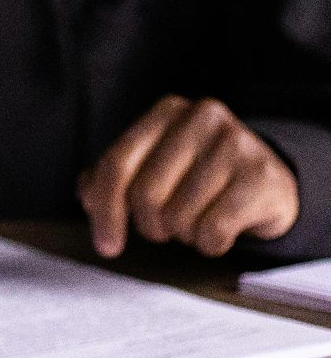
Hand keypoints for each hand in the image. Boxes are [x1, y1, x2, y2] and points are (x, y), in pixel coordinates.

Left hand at [78, 95, 298, 257]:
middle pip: (145, 194)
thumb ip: (114, 177)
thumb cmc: (200, 176)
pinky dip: (210, 244)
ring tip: (197, 220)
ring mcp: (235, 143)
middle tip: (164, 228)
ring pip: (179, 216)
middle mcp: (201, 118)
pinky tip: (219, 232)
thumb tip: (87, 195)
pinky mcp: (261, 176)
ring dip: (183, 234)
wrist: (270, 181)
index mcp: (166, 111)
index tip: (106, 245)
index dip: (105, 210)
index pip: (116, 165)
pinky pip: (213, 230)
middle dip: (150, 225)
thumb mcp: (156, 166)